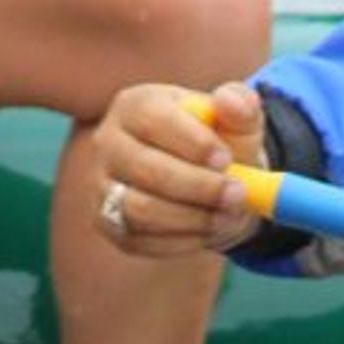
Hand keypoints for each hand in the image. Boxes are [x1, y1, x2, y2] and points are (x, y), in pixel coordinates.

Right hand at [91, 81, 265, 256]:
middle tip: (238, 195)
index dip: (192, 142)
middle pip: (147, 170)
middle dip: (199, 187)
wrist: (208, 185)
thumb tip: (230, 102)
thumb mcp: (237, 122)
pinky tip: (209, 230)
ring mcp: (103, 186)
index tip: (227, 159)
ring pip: (141, 211)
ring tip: (229, 215)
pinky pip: (142, 240)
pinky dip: (183, 240)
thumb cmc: (220, 145)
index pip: (152, 119)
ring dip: (193, 218)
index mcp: (135, 106)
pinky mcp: (110, 224)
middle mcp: (109, 143)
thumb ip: (241, 106)